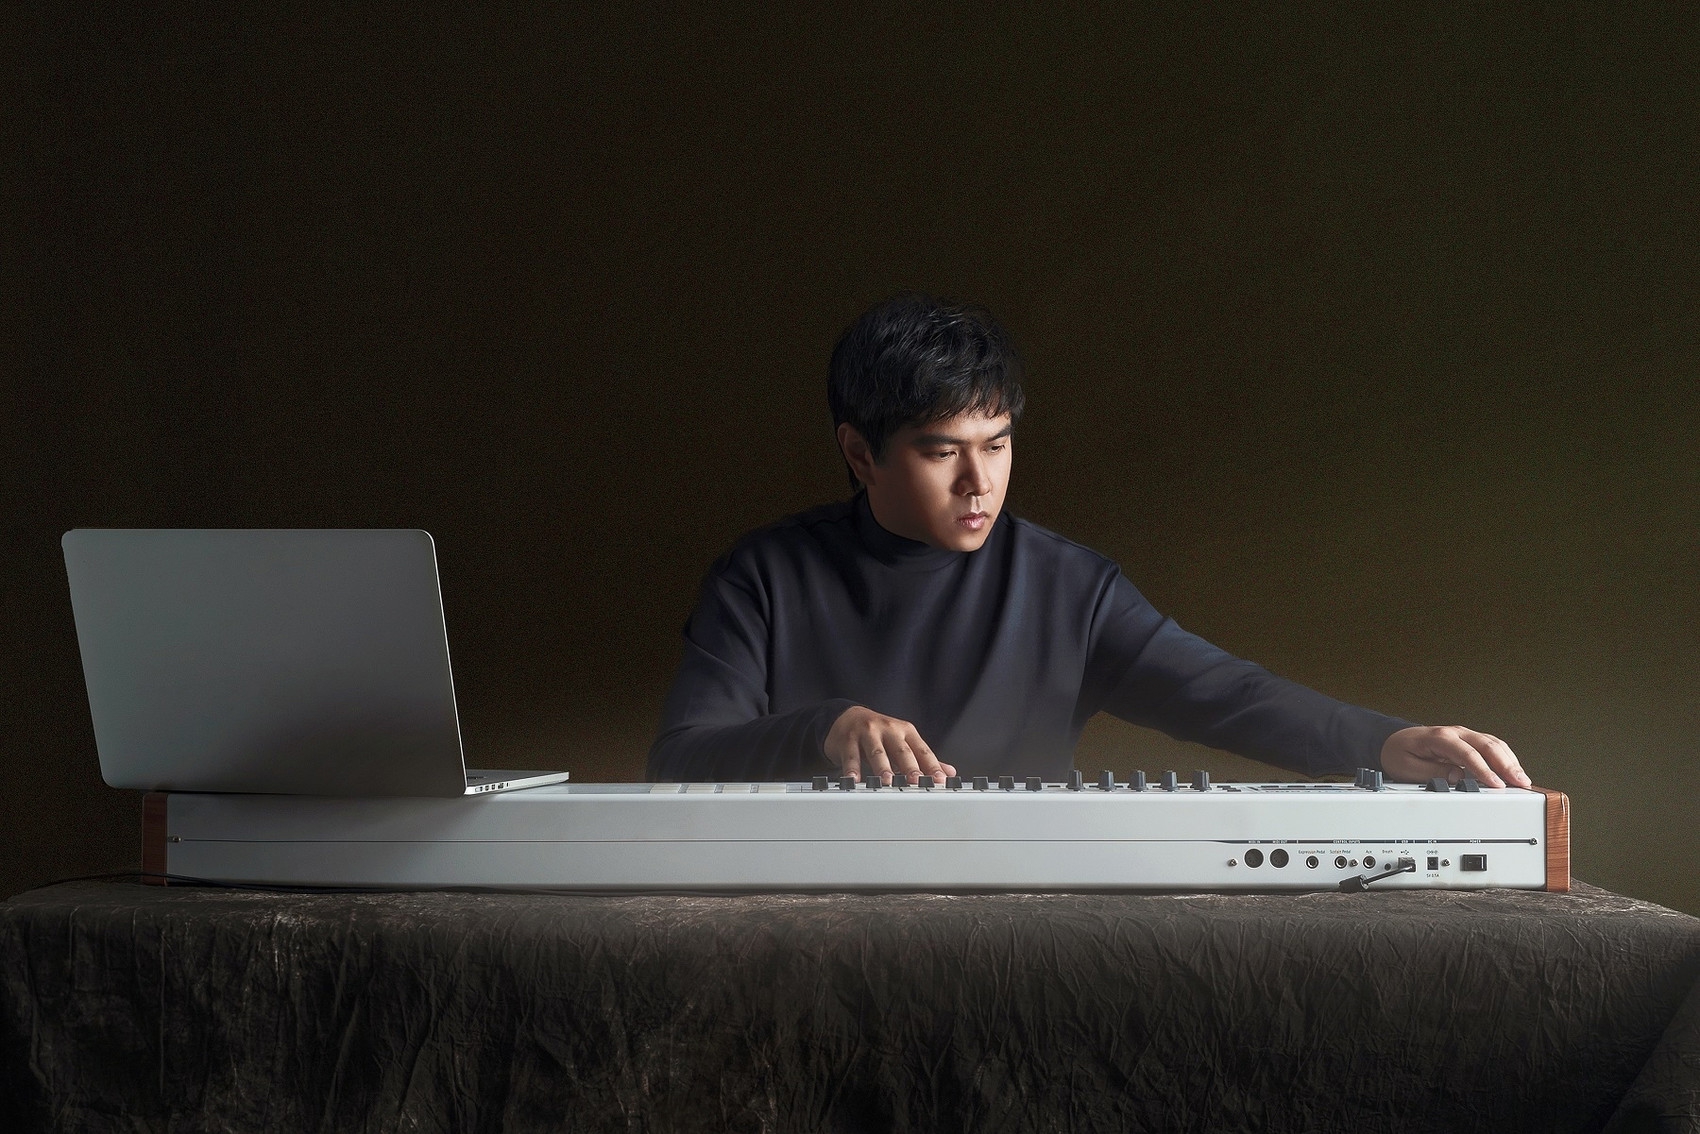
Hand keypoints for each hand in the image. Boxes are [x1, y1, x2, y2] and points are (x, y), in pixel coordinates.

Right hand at [825, 706, 956, 784]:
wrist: (848, 717)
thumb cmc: (879, 734)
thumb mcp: (902, 742)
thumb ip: (924, 759)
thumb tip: (949, 772)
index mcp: (906, 732)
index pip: (922, 750)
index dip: (932, 766)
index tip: (940, 780)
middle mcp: (889, 729)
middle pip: (902, 750)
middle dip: (910, 767)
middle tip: (916, 781)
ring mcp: (868, 732)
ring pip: (877, 752)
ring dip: (882, 767)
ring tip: (886, 781)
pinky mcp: (849, 739)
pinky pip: (851, 755)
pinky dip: (853, 768)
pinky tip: (854, 779)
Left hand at [1380, 725, 1530, 788]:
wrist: (1393, 741)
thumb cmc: (1399, 753)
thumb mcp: (1408, 767)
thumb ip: (1432, 772)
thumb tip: (1458, 778)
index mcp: (1439, 737)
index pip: (1467, 753)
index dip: (1483, 769)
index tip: (1496, 784)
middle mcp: (1455, 732)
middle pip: (1487, 745)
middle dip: (1506, 764)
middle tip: (1520, 783)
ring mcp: (1464, 735)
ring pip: (1493, 744)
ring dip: (1510, 761)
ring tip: (1522, 780)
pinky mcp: (1469, 741)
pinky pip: (1491, 746)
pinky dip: (1505, 758)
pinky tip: (1513, 771)